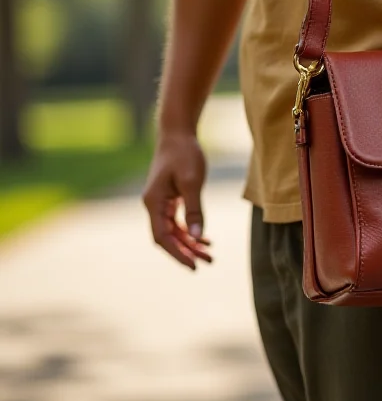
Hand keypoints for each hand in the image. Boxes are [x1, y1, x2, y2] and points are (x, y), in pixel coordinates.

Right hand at [143, 131, 212, 269]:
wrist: (178, 133)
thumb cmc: (184, 154)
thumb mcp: (192, 182)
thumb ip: (194, 210)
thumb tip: (196, 237)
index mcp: (153, 203)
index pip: (162, 238)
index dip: (177, 253)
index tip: (193, 266)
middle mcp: (153, 205)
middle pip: (168, 237)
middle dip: (187, 251)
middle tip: (208, 262)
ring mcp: (160, 202)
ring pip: (174, 231)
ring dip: (190, 243)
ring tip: (210, 254)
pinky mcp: (169, 198)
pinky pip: (177, 221)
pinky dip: (190, 230)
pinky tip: (204, 238)